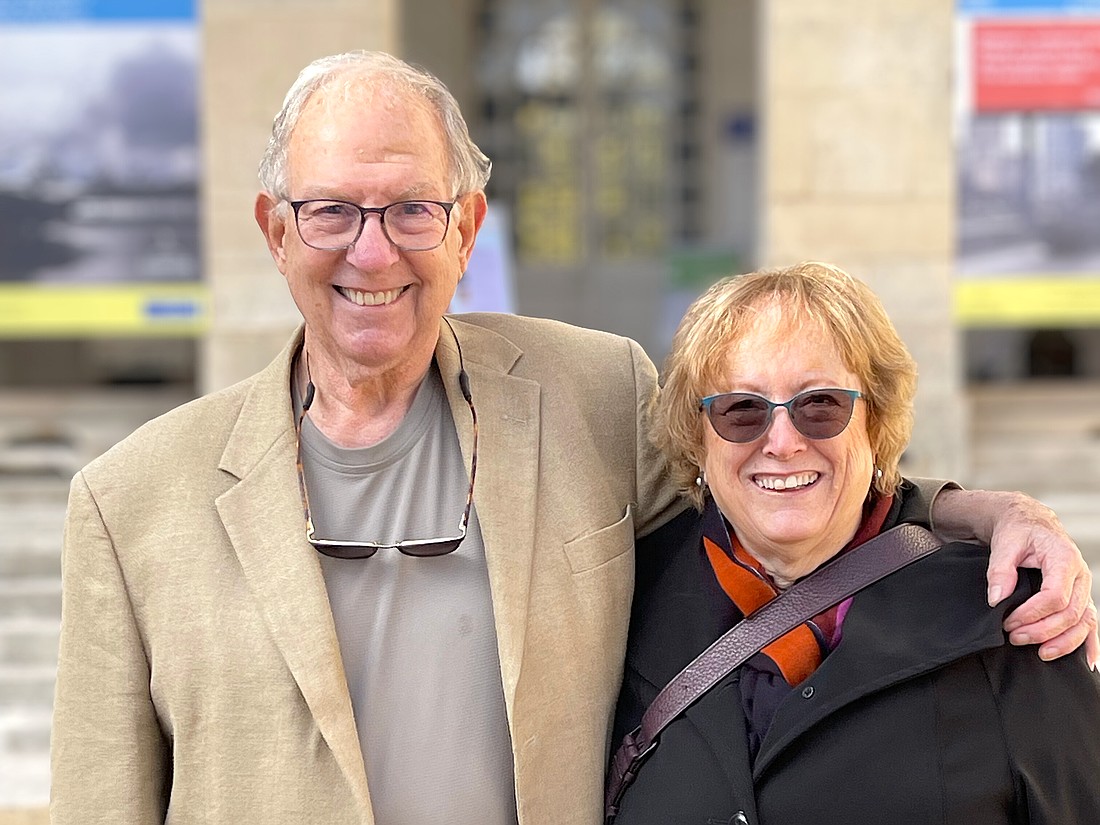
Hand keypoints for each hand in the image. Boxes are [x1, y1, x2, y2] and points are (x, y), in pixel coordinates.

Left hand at [986, 492, 1097, 666]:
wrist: (1029, 522)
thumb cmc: (1018, 531)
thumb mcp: (1005, 543)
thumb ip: (1000, 570)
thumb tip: (996, 599)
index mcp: (1064, 559)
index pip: (1055, 596)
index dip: (1032, 614)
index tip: (1008, 621)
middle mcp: (1080, 575)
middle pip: (1070, 613)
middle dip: (1042, 630)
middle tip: (1014, 637)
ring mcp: (1083, 587)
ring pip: (1084, 622)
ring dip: (1063, 641)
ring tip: (1040, 653)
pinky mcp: (1080, 596)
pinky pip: (1091, 622)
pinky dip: (1090, 642)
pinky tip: (1088, 662)